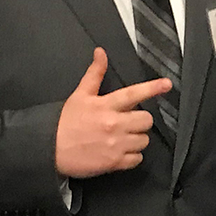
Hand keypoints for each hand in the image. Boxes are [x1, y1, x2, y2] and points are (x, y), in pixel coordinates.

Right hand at [54, 48, 171, 177]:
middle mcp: (114, 124)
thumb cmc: (65, 122)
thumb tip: (101, 52)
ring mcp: (115, 144)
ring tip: (123, 138)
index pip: (133, 93)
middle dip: (140, 121)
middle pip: (146, 120)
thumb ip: (94, 74)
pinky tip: (121, 152)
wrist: (48, 149)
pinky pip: (137, 159)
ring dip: (137, 139)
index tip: (167, 84)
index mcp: (106, 105)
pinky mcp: (114, 163)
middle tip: (129, 122)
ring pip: (144, 140)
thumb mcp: (79, 95)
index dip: (152, 88)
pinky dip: (132, 156)